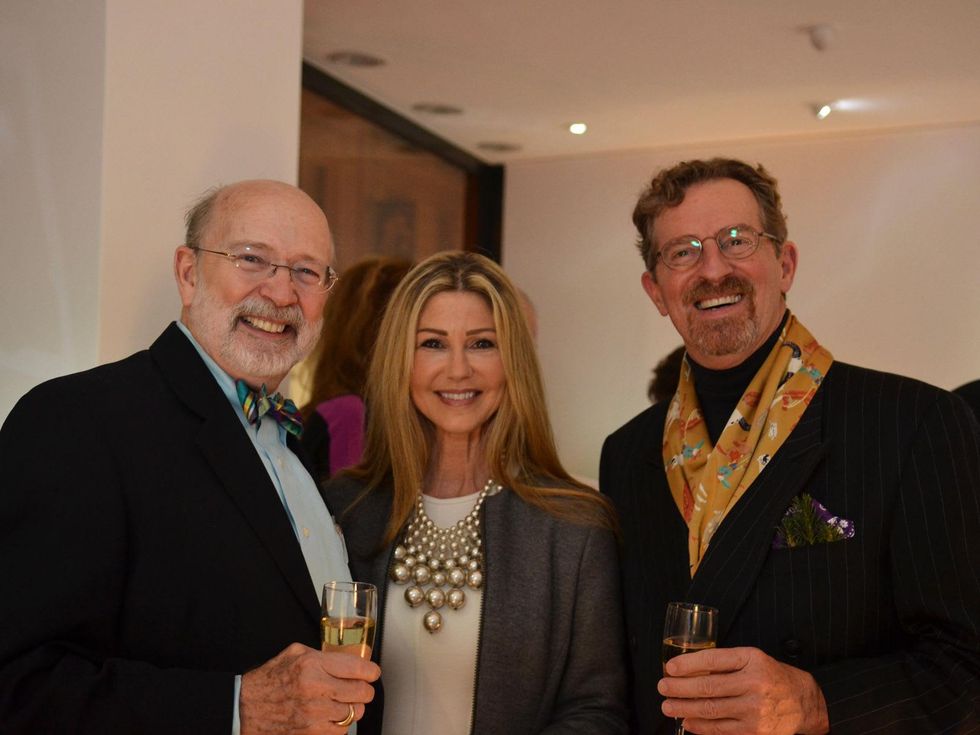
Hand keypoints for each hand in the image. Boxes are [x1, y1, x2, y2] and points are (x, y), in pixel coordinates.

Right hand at [240, 642, 380, 733]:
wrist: (245, 708)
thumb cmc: (270, 679)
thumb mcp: (295, 653)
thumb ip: (323, 654)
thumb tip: (349, 659)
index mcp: (313, 665)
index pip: (358, 669)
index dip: (371, 671)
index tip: (372, 673)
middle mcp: (316, 689)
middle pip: (361, 692)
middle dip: (363, 690)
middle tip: (359, 688)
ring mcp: (315, 714)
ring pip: (354, 713)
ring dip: (352, 708)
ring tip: (341, 703)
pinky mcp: (311, 733)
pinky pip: (341, 730)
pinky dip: (340, 724)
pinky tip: (330, 716)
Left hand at [658, 646, 828, 734]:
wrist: (803, 702)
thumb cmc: (771, 676)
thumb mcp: (752, 659)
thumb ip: (725, 662)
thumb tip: (688, 670)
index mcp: (752, 660)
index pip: (712, 660)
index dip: (687, 664)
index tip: (670, 667)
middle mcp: (754, 684)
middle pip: (708, 687)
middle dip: (680, 688)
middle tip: (662, 688)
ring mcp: (755, 710)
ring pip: (711, 710)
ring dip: (685, 709)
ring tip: (668, 706)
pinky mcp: (755, 731)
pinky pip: (721, 730)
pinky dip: (701, 727)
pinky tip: (688, 722)